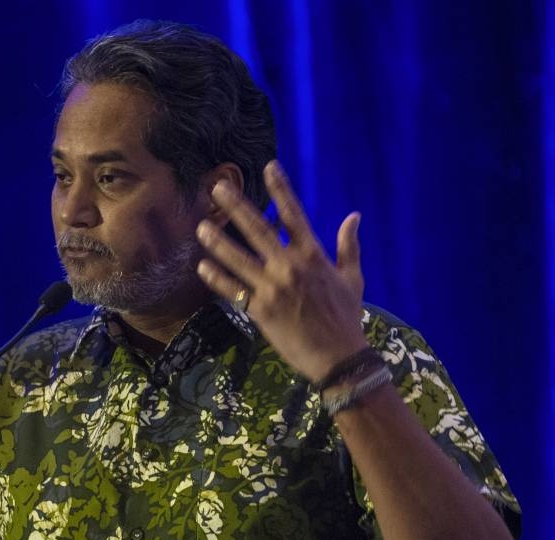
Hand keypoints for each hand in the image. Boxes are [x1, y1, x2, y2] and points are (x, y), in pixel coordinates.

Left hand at [195, 160, 367, 382]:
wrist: (338, 357)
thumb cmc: (346, 317)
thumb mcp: (353, 278)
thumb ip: (349, 246)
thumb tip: (354, 216)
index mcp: (314, 255)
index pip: (294, 214)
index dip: (281, 189)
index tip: (269, 166)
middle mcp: (290, 267)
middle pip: (257, 229)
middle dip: (236, 206)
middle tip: (217, 188)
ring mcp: (272, 288)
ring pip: (237, 258)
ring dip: (217, 241)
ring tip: (200, 227)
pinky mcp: (259, 310)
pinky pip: (232, 290)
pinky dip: (216, 278)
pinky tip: (202, 267)